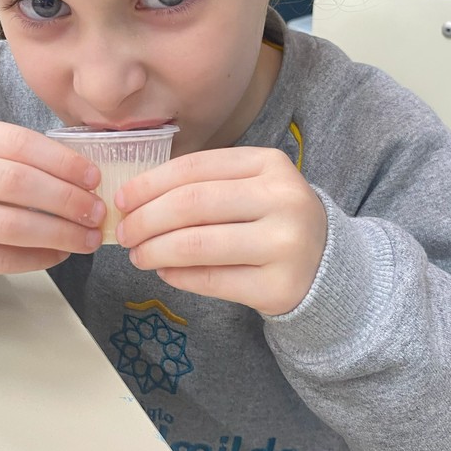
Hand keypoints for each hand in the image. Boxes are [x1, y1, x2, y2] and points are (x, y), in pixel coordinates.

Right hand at [0, 119, 104, 276]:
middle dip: (65, 199)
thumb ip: (29, 158)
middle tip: (97, 212)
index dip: (62, 162)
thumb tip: (89, 180)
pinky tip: (60, 253)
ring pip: (8, 225)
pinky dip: (37, 258)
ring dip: (58, 233)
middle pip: (14, 183)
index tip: (94, 178)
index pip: (18, 144)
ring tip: (88, 239)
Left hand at [115, 147, 326, 315]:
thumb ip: (203, 184)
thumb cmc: (273, 220)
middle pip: (192, 205)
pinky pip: (212, 280)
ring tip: (137, 255)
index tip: (122, 200)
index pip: (195, 168)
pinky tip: (164, 272)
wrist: (327, 266)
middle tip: (124, 233)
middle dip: (146, 219)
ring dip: (155, 251)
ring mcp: (284, 244)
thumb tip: (134, 199)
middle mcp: (281, 199)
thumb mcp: (251, 187)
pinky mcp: (277, 286)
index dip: (150, 184)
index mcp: (270, 164)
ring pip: (198, 245)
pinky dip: (178, 276)